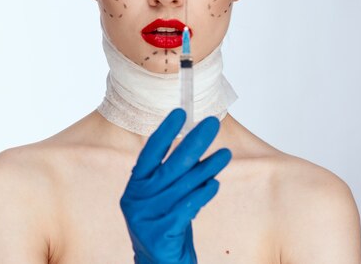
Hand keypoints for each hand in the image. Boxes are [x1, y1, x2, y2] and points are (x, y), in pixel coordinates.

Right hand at [120, 108, 231, 263]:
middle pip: (170, 165)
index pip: (150, 152)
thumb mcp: (162, 198)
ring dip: (207, 167)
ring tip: (224, 154)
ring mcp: (147, 216)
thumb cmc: (163, 225)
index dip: (165, 131)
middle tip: (212, 124)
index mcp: (135, 185)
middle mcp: (137, 198)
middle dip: (193, 141)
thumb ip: (172, 176)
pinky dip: (202, 194)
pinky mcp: (160, 232)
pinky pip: (187, 208)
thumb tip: (195, 145)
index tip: (180, 113)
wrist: (157, 263)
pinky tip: (214, 183)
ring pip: (183, 185)